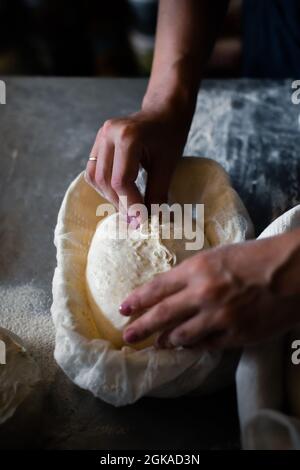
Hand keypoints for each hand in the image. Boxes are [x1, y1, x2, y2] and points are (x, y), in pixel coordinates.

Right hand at [85, 100, 190, 210]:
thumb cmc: (170, 135)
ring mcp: (100, 136)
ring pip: (95, 177)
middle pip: (106, 180)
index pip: (121, 180)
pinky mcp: (98, 142)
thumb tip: (151, 221)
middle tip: (136, 219)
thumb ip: (157, 193)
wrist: (164, 111)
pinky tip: (120, 194)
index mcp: (128, 135)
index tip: (141, 221)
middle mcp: (108, 133)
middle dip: (120, 203)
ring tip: (129, 207)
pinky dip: (105, 186)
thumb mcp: (168, 165)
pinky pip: (93, 170)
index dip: (130, 204)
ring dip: (110, 197)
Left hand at [120, 230, 299, 349]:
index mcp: (197, 269)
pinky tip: (186, 348)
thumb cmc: (255, 257)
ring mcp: (219, 317)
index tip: (124, 308)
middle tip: (127, 336)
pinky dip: (193, 347)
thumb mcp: (219, 255)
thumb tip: (173, 290)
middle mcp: (203, 294)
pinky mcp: (236, 335)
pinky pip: (207, 345)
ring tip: (156, 345)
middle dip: (141, 327)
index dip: (137, 300)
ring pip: (181, 336)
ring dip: (166, 341)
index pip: (157, 287)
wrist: (292, 272)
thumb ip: (194, 272)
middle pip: (162, 315)